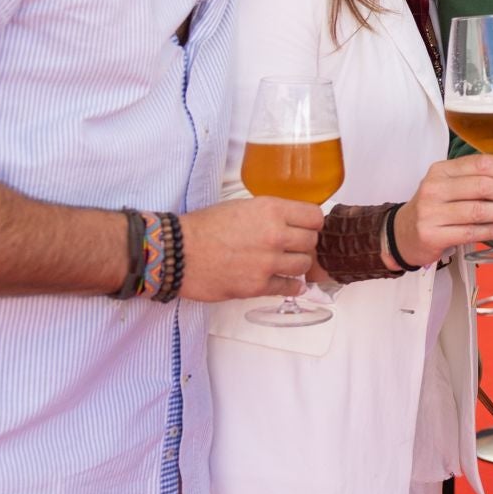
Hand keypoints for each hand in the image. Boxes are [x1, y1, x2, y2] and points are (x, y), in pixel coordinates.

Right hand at [177, 196, 323, 300]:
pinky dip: (292, 286)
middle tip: (293, 246)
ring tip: (285, 263)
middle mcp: (274, 235)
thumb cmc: (204, 227)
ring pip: (304, 265)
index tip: (306, 227)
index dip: (312, 222)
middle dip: (304, 244)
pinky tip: (289, 283)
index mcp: (271, 210)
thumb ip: (270, 213)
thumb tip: (292, 222)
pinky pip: (290, 287)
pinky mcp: (258, 286)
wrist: (178, 253)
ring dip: (297, 264)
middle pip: (312, 241)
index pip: (315, 216)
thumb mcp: (241, 206)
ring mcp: (268, 263)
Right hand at [394, 153, 492, 266]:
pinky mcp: (433, 235)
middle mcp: (434, 188)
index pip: (479, 163)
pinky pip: (470, 232)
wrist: (404, 234)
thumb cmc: (434, 207)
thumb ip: (480, 173)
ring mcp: (431, 213)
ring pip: (478, 210)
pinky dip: (492, 231)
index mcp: (440, 170)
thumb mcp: (452, 184)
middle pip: (481, 186)